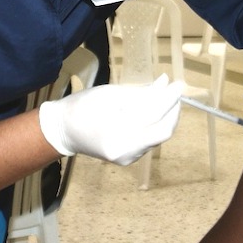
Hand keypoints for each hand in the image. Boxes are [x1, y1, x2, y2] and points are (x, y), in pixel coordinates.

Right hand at [39, 74, 183, 164]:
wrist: (63, 131)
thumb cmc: (83, 107)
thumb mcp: (112, 94)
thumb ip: (141, 92)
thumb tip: (165, 83)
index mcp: (117, 133)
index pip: (154, 115)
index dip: (170, 98)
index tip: (180, 84)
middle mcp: (125, 151)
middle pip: (162, 131)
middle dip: (173, 110)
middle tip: (176, 91)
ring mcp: (128, 158)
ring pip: (158, 136)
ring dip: (165, 116)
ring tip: (165, 96)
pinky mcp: (129, 159)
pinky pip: (149, 141)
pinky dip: (154, 124)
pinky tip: (153, 110)